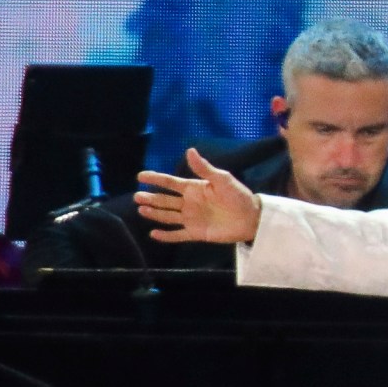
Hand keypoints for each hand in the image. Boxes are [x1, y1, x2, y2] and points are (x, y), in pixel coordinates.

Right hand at [135, 148, 260, 243]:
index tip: (140, 176)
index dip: (156, 179)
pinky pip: (178, 235)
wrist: (251, 218)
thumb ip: (204, 168)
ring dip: (155, 213)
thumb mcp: (222, 179)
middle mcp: (189, 203)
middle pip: (166, 200)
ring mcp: (191, 219)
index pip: (171, 183)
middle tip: (136, 196)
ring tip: (141, 209)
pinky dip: (166, 236)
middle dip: (151, 198)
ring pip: (168, 216)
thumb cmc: (238, 195)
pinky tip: (153, 234)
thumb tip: (189, 150)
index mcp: (194, 188)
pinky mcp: (196, 233)